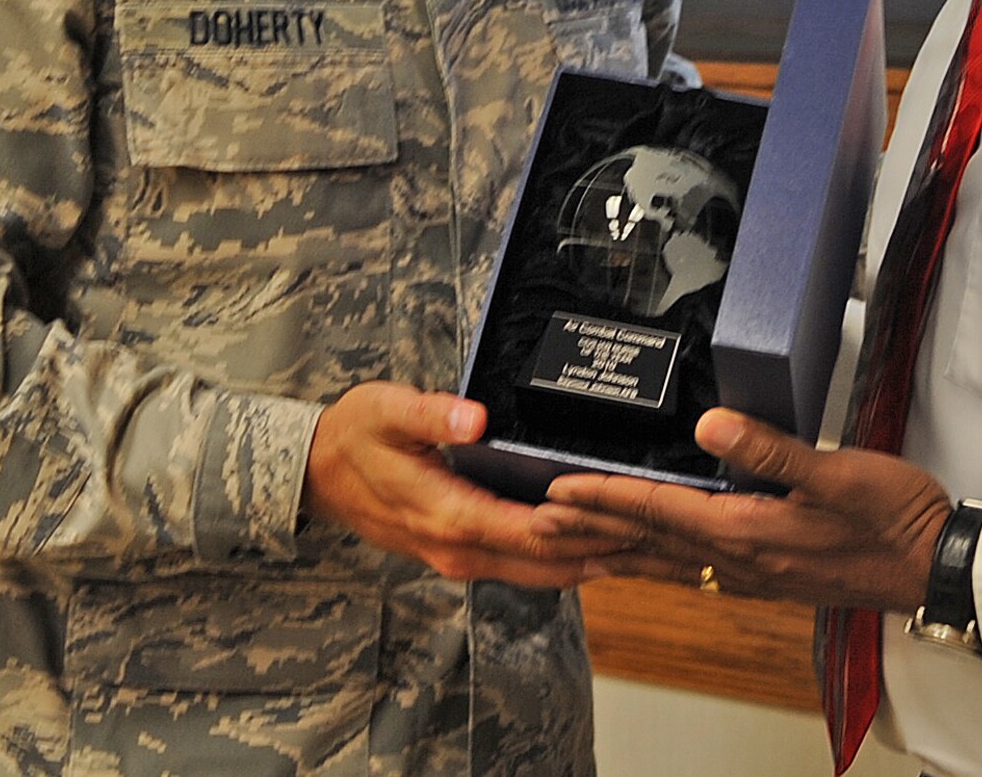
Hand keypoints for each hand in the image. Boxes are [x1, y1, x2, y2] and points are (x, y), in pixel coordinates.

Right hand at [302, 381, 629, 585]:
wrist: (315, 473)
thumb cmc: (354, 436)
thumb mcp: (385, 410)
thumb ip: (430, 413)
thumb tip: (474, 417)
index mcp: (450, 515)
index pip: (535, 532)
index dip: (588, 527)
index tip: (637, 516)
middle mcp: (460, 549)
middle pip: (551, 563)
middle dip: (608, 552)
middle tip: (666, 538)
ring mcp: (461, 557)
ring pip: (543, 572)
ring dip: (594, 560)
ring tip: (650, 543)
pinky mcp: (463, 553)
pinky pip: (526, 565)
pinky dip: (567, 557)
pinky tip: (602, 540)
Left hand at [534, 407, 951, 609]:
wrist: (933, 565)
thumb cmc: (892, 518)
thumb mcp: (834, 473)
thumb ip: (769, 449)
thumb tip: (709, 424)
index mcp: (747, 532)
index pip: (658, 513)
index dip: (603, 498)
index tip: (555, 491)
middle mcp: (740, 559)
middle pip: (648, 542)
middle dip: (591, 529)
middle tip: (537, 524)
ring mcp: (754, 570)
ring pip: (666, 560)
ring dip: (616, 548)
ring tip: (574, 543)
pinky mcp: (770, 570)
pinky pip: (693, 566)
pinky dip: (656, 558)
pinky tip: (650, 555)